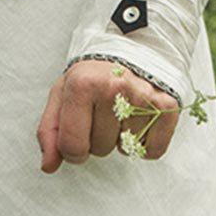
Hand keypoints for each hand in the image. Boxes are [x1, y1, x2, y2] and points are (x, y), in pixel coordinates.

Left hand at [38, 57, 180, 170]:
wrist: (130, 49)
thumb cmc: (92, 77)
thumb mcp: (62, 94)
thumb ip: (50, 131)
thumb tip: (48, 166)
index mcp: (83, 84)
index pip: (72, 146)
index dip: (72, 150)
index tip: (77, 134)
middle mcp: (114, 87)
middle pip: (100, 150)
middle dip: (98, 138)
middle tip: (102, 112)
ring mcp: (143, 96)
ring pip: (125, 150)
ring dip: (121, 138)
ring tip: (121, 111)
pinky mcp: (167, 106)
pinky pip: (152, 151)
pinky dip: (145, 144)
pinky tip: (139, 120)